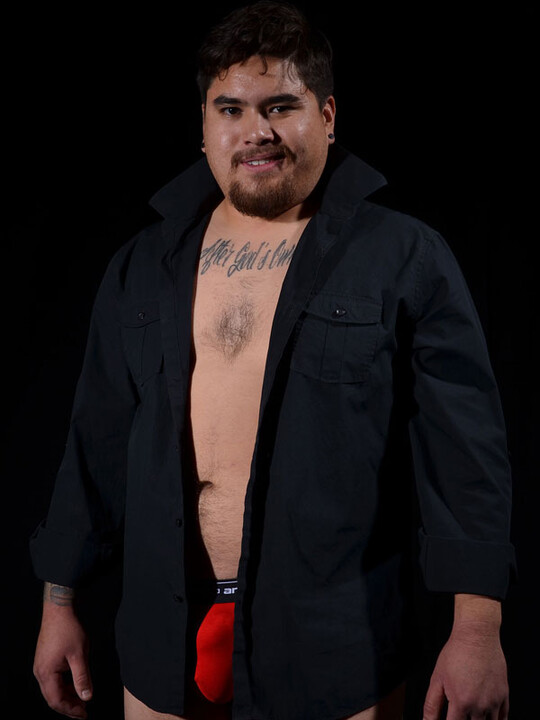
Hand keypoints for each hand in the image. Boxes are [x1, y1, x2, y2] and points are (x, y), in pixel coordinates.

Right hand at [33, 600, 92, 718]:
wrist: (59, 610)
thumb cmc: (68, 629)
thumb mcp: (79, 655)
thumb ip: (83, 678)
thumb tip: (87, 697)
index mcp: (46, 673)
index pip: (57, 701)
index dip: (71, 710)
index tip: (84, 714)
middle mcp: (40, 672)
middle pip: (53, 697)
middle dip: (69, 706)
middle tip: (84, 711)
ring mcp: (41, 665)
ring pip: (53, 689)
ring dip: (67, 695)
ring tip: (82, 700)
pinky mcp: (45, 660)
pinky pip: (53, 679)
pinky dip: (64, 685)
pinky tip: (76, 685)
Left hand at [423, 622, 508, 719]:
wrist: (477, 636)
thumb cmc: (455, 654)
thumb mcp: (437, 678)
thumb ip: (432, 704)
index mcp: (461, 702)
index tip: (448, 717)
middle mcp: (480, 706)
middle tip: (458, 712)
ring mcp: (494, 702)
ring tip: (470, 713)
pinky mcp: (504, 695)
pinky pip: (503, 718)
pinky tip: (485, 717)